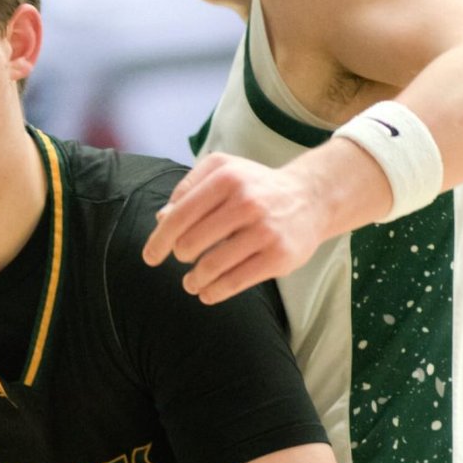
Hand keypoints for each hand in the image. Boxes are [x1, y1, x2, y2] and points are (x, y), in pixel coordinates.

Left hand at [142, 153, 328, 303]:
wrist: (311, 197)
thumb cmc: (255, 185)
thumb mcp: (223, 170)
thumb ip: (188, 188)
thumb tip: (161, 219)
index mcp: (226, 177)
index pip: (179, 215)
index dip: (159, 240)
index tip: (150, 257)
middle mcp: (245, 202)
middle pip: (190, 243)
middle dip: (180, 256)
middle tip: (184, 259)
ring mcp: (264, 230)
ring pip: (210, 267)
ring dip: (193, 280)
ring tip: (191, 283)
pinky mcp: (279, 257)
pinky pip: (235, 282)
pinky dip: (213, 292)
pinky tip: (206, 293)